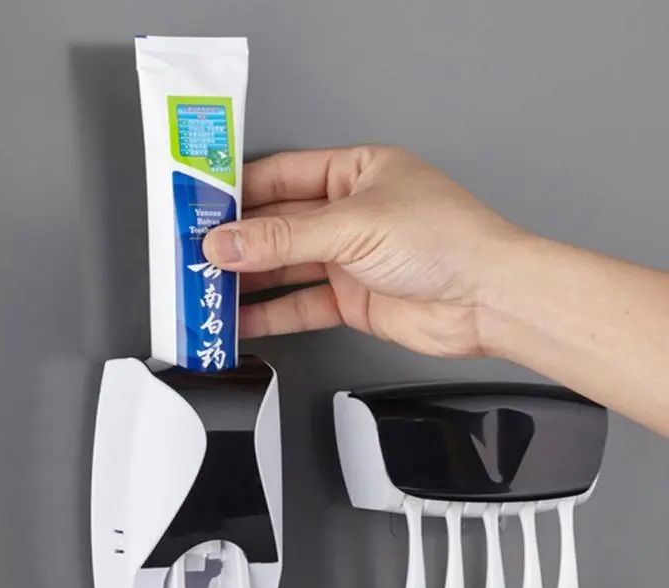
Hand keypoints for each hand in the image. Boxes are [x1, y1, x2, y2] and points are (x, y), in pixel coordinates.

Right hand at [202, 146, 527, 357]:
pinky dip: (270, 315)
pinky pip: (299, 305)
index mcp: (355, 173)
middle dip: (236, 242)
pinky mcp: (351, 300)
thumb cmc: (449, 241)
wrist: (487, 300)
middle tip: (194, 255)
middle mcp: (349, 214)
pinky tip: (243, 320)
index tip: (199, 205)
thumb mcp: (355, 226)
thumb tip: (229, 241)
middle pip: (277, 226)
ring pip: (284, 268)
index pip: (281, 176)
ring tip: (208, 290)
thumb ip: (285, 238)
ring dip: (247, 281)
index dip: (238, 191)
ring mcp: (349, 259)